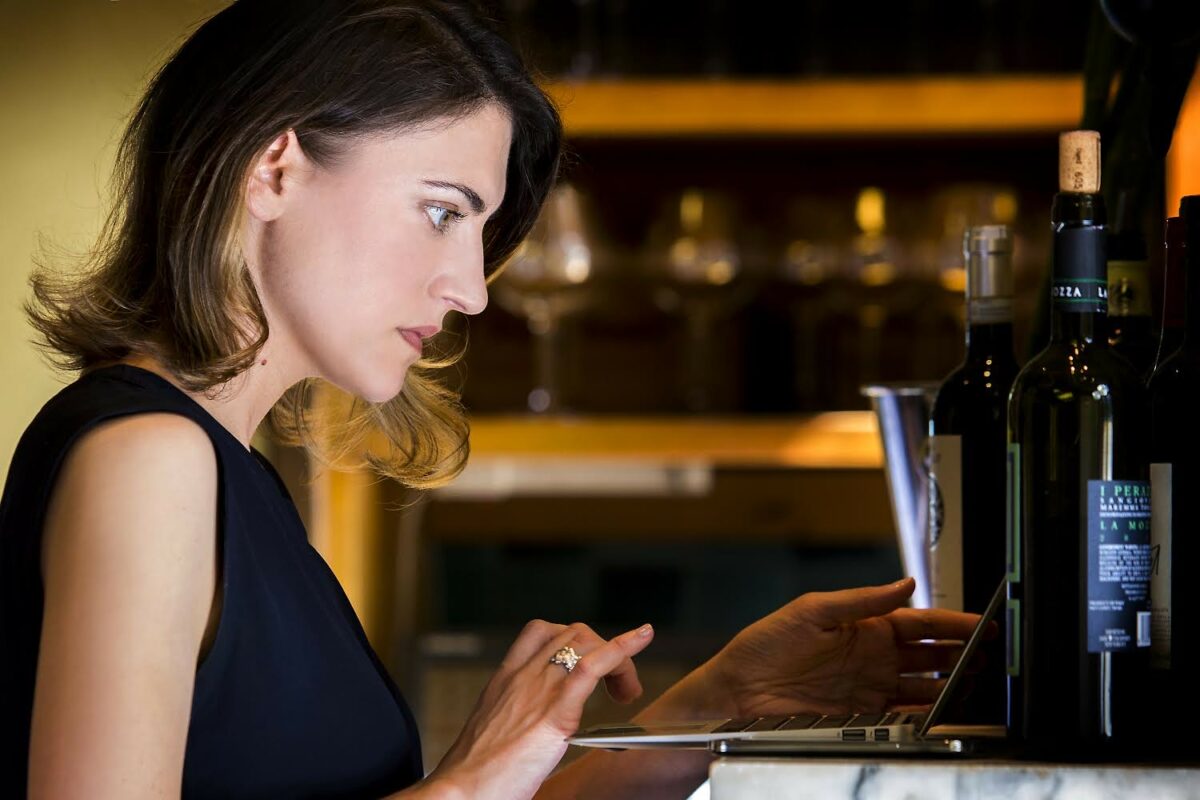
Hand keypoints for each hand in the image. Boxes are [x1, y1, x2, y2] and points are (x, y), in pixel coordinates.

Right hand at [425, 619, 654, 799]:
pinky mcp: (555, 711)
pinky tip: (641, 638)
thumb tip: (537, 737)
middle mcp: (522, 676)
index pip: (541, 633)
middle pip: (571, 633)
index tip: (590, 656)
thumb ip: (516, 723)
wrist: (461, 790)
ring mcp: (539, 689)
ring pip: (585, 642)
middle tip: (616, 689)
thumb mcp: (493, 734)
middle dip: (601, 650)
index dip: (572, 638)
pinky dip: (622, 648)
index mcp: (505, 680)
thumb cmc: (475, 775)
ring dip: (617, 659)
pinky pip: (594, 666)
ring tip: (627, 691)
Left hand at [698, 577, 980, 717]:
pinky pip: (902, 715)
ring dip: (951, 686)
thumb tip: (903, 583)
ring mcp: (869, 687)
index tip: (981, 624)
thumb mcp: (812, 611)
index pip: (919, 622)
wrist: (739, 691)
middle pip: (930, 656)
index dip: (951, 623)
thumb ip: (861, 600)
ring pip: (924, 687)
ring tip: (977, 684)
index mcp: (864, 627)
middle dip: (962, 654)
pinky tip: (942, 713)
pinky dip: (925, 715)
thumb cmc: (764, 645)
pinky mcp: (861, 715)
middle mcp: (872, 657)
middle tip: (990, 656)